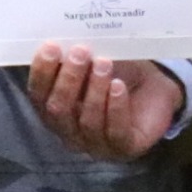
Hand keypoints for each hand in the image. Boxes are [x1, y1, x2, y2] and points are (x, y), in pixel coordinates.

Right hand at [26, 45, 184, 157]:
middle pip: (58, 111)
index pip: (37, 96)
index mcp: (53, 109)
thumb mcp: (92, 62)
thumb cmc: (116, 73)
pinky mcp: (123, 149)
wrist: (153, 87)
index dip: (41, 72)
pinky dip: (115, 108)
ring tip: (104, 63)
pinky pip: (115, 132)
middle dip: (68, 79)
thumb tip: (60, 42)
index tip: (51, 46)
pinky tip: (118, 87)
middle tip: (80, 52)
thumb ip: (73, 59)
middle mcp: (68, 131)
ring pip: (87, 122)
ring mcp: (94, 144)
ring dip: (94, 90)